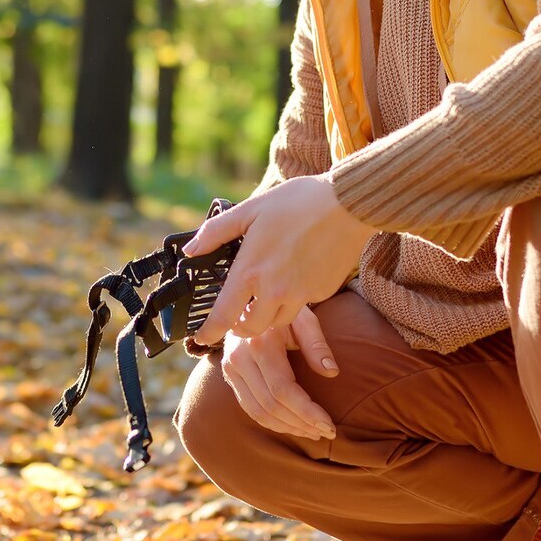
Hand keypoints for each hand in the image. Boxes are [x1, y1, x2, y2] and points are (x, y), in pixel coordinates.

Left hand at [185, 175, 373, 344]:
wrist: (348, 204)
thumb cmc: (298, 202)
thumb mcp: (250, 210)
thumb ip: (216, 232)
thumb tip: (191, 248)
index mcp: (251, 270)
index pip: (224, 315)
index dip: (210, 332)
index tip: (202, 338)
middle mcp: (274, 290)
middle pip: (252, 328)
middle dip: (242, 327)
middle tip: (240, 314)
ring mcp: (301, 294)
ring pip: (278, 321)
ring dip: (267, 315)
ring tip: (266, 296)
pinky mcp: (321, 293)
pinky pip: (303, 306)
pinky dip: (294, 300)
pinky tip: (295, 277)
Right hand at [218, 305, 340, 439]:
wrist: (248, 304)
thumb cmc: (282, 311)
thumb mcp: (302, 318)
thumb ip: (317, 344)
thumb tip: (331, 372)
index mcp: (259, 344)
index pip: (283, 389)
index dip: (307, 411)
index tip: (329, 425)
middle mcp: (240, 359)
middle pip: (271, 405)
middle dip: (301, 423)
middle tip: (327, 432)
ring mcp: (231, 370)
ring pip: (258, 412)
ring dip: (288, 427)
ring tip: (313, 432)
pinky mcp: (229, 377)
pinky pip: (249, 408)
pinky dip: (272, 422)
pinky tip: (293, 425)